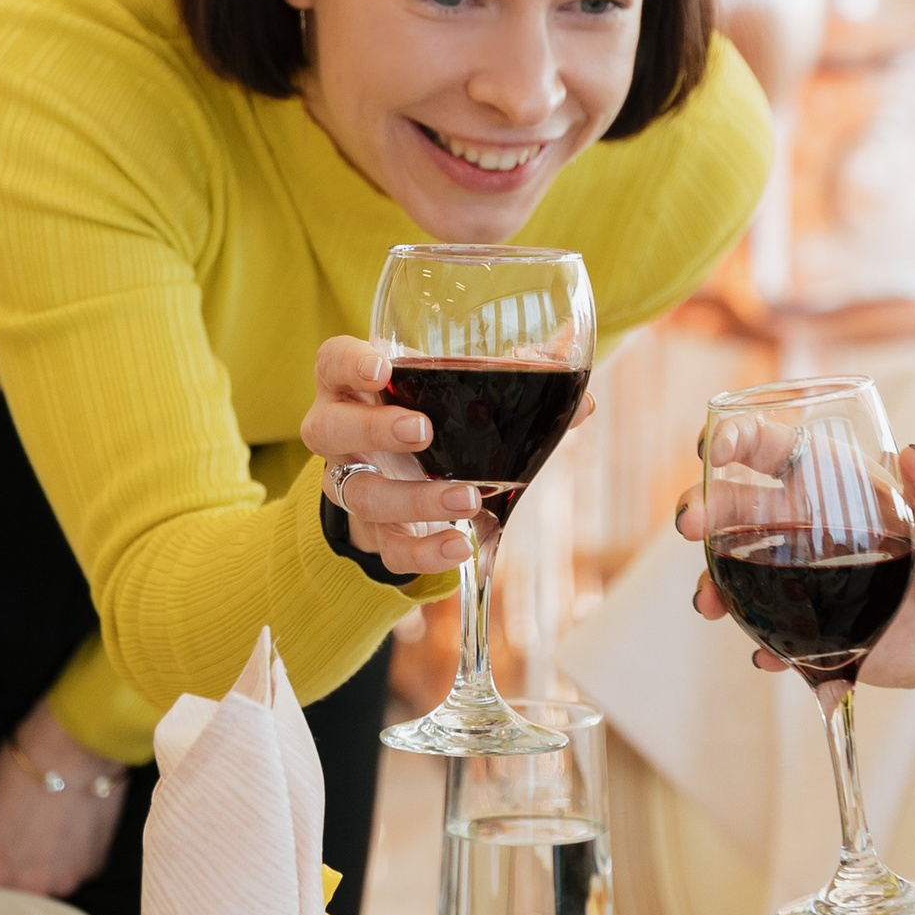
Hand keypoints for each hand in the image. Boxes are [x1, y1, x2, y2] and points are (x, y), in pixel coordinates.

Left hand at [0, 701, 129, 896]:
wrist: (76, 749)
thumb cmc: (25, 768)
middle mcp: (30, 887)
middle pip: (18, 893)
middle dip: (16, 873)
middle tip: (21, 838)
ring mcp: (66, 880)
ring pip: (50, 882)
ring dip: (49, 865)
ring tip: (51, 829)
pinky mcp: (94, 867)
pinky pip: (77, 868)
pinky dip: (74, 854)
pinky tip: (73, 824)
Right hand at [302, 336, 489, 579]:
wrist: (399, 477)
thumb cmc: (427, 414)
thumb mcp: (452, 392)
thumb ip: (509, 386)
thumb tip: (584, 402)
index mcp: (353, 386)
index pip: (332, 362)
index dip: (349, 363)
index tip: (381, 369)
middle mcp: (340, 433)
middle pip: (330, 429)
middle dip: (374, 430)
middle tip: (421, 431)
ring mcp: (352, 483)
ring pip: (361, 495)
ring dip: (413, 499)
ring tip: (467, 499)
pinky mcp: (373, 529)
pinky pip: (388, 547)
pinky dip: (423, 552)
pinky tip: (459, 545)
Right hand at [678, 445, 914, 746]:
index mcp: (840, 487)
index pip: (777, 451)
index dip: (739, 441)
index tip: (715, 447)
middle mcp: (814, 531)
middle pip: (740, 511)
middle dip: (705, 511)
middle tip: (690, 524)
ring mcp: (810, 584)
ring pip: (740, 576)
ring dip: (713, 584)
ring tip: (706, 603)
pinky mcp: (820, 634)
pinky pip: (777, 641)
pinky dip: (765, 649)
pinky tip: (766, 657)